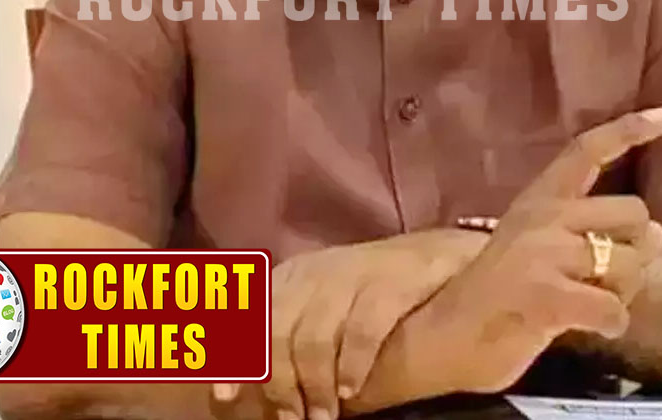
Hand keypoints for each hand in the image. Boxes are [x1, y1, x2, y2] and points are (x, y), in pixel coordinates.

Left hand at [214, 229, 484, 419]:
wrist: (436, 257)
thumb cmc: (368, 290)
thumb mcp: (319, 303)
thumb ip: (285, 334)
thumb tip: (247, 385)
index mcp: (289, 278)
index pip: (247, 315)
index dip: (231, 355)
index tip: (225, 396)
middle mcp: (313, 273)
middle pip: (276, 334)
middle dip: (279, 385)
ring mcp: (351, 275)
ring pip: (313, 338)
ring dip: (314, 387)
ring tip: (323, 418)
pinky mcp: (388, 283)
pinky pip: (360, 331)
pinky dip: (350, 366)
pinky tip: (350, 389)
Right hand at [410, 108, 661, 394]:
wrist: (441, 334)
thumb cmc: (497, 296)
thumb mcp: (540, 249)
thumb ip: (592, 236)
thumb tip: (656, 232)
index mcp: (537, 199)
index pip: (585, 152)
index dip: (627, 131)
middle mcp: (542, 216)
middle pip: (632, 212)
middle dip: (635, 249)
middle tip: (605, 277)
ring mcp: (543, 253)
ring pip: (629, 263)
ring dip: (622, 292)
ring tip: (590, 305)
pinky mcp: (547, 294)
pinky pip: (614, 309)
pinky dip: (612, 324)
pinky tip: (591, 328)